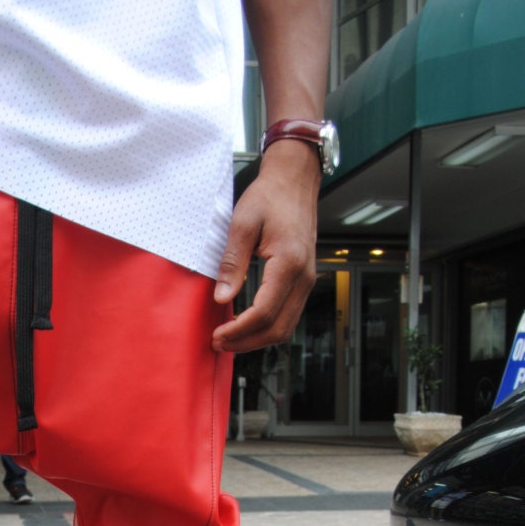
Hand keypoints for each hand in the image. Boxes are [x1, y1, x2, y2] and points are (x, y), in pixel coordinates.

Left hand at [211, 140, 319, 353]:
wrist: (294, 182)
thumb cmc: (269, 197)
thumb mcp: (242, 224)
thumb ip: (232, 263)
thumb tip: (222, 298)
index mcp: (289, 263)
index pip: (264, 312)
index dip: (239, 330)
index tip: (217, 336)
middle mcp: (304, 277)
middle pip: (278, 328)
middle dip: (246, 342)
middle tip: (218, 343)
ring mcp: (307, 280)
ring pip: (286, 326)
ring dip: (257, 339)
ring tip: (229, 339)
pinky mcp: (304, 280)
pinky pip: (288, 315)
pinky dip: (267, 327)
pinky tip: (245, 325)